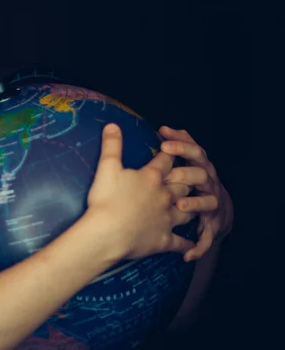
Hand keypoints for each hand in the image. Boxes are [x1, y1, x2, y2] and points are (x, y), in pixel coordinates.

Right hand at [85, 123, 195, 260]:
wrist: (107, 234)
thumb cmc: (106, 200)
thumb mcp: (106, 168)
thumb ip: (112, 145)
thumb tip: (113, 125)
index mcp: (152, 178)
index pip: (166, 161)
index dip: (169, 154)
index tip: (170, 149)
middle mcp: (164, 197)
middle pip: (183, 185)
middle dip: (186, 179)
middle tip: (187, 176)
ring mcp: (166, 220)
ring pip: (187, 212)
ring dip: (190, 208)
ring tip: (190, 206)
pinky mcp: (163, 240)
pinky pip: (180, 243)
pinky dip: (187, 244)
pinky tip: (190, 246)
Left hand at [159, 126, 233, 261]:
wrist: (220, 210)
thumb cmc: (197, 180)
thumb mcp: (190, 162)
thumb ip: (179, 145)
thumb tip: (163, 127)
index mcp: (202, 168)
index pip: (195, 153)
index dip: (181, 147)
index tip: (163, 143)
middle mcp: (210, 184)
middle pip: (201, 176)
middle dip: (185, 174)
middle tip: (168, 174)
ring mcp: (213, 205)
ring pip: (208, 203)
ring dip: (195, 204)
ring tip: (179, 206)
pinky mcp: (212, 226)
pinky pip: (207, 237)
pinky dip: (199, 247)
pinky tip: (187, 254)